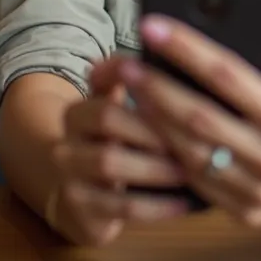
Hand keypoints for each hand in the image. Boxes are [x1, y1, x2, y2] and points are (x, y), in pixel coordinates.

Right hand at [48, 58, 188, 245]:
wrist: (75, 196)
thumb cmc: (112, 145)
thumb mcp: (117, 109)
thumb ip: (131, 81)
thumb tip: (161, 46)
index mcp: (77, 113)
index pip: (107, 102)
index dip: (144, 105)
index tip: (182, 106)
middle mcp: (66, 145)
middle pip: (109, 131)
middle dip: (153, 134)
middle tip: (194, 138)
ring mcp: (70, 181)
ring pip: (112, 168)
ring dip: (156, 168)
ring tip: (190, 168)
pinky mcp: (82, 215)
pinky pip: (122, 209)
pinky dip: (157, 206)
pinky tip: (184, 202)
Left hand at [117, 0, 260, 229]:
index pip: (226, 74)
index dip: (186, 48)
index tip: (153, 26)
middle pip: (199, 115)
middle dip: (155, 87)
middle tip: (124, 62)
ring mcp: (254, 187)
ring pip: (190, 151)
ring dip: (153, 120)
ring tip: (128, 91)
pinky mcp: (241, 210)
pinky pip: (194, 181)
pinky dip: (167, 153)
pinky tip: (146, 129)